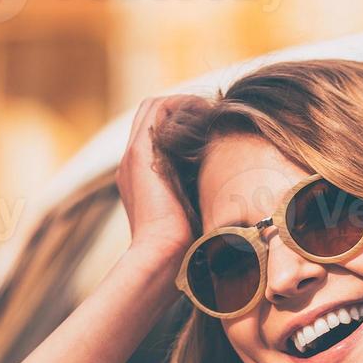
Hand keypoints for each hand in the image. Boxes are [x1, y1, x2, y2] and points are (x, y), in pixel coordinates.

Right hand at [117, 95, 200, 262]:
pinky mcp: (139, 155)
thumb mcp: (194, 215)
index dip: (182, 122)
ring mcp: (132, 157)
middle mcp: (132, 164)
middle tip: (212, 112)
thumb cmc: (184, 249)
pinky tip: (206, 112)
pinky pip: (158, 110)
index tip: (211, 126)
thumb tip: (229, 189)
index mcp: (141, 179)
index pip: (155, 134)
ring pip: (153, 108)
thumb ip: (201, 196)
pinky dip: (181, 104)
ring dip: (183, 103)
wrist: (162, 258)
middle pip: (152, 115)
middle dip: (183, 108)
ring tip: (210, 109)